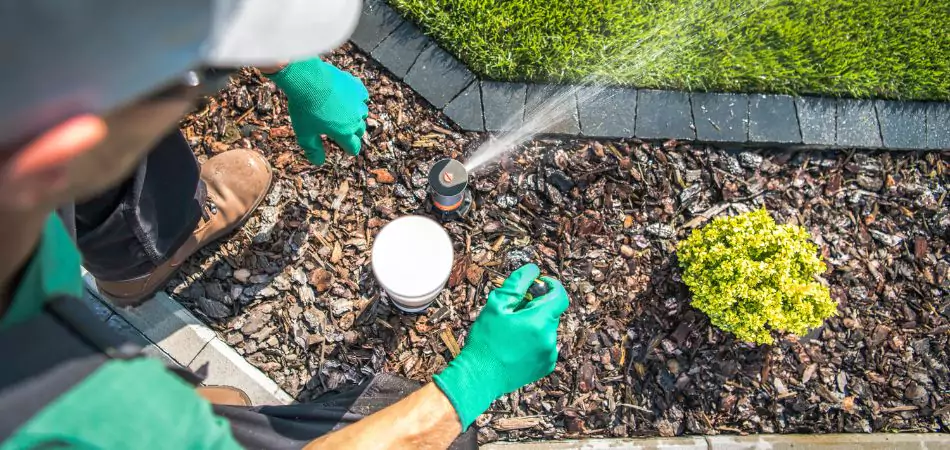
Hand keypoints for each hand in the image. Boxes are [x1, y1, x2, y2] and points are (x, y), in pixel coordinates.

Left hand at [266, 58, 368, 164]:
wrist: (307, 79)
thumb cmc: (304, 108)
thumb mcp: (304, 134)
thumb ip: (313, 150)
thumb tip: (319, 163)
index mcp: (344, 133)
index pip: (353, 147)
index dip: (350, 149)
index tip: (347, 149)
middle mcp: (355, 119)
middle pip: (359, 131)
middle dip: (353, 133)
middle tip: (344, 131)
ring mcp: (357, 102)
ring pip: (362, 113)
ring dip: (356, 116)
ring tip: (346, 114)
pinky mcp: (356, 87)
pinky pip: (363, 96)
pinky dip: (358, 99)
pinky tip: (350, 98)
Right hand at [433, 264, 568, 429]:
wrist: (479, 377)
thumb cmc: (485, 341)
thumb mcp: (496, 305)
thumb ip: (518, 283)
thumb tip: (533, 270)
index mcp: (540, 321)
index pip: (560, 295)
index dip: (550, 286)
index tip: (537, 284)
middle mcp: (550, 338)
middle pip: (551, 312)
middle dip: (536, 307)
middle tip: (513, 312)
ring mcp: (550, 354)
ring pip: (546, 329)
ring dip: (534, 324)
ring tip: (511, 332)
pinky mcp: (546, 366)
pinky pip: (545, 345)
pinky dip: (534, 341)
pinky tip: (515, 346)